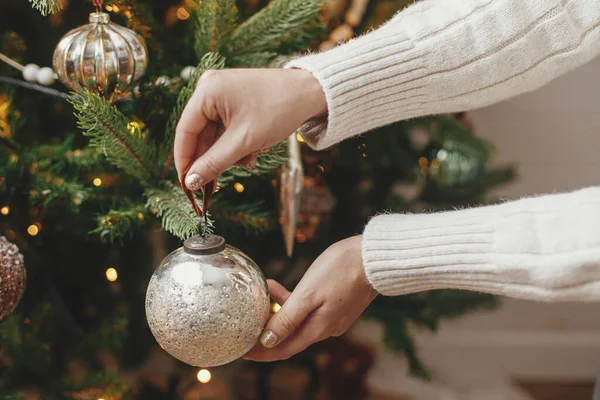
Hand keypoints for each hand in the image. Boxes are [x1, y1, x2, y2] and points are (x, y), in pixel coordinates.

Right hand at [175, 68, 326, 189]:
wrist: (311, 93)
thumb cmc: (278, 111)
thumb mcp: (244, 142)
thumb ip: (214, 163)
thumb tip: (190, 182)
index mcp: (206, 91)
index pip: (185, 132)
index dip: (184, 161)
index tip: (186, 186)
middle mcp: (210, 88)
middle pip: (199, 134)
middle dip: (211, 159)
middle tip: (212, 187)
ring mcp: (222, 93)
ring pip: (215, 134)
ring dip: (228, 154)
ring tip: (248, 162)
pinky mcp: (235, 100)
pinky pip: (226, 128)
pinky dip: (236, 144)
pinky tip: (251, 154)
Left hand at [244, 236, 377, 361]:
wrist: (373, 257)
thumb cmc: (340, 270)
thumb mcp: (308, 293)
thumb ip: (288, 318)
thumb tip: (268, 342)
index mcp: (319, 328)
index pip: (283, 349)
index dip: (262, 352)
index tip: (242, 351)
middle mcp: (326, 328)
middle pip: (290, 337)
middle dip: (267, 330)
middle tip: (246, 323)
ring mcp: (333, 317)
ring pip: (298, 321)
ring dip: (279, 311)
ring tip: (265, 291)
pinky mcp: (337, 305)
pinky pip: (309, 310)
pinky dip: (293, 301)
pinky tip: (281, 286)